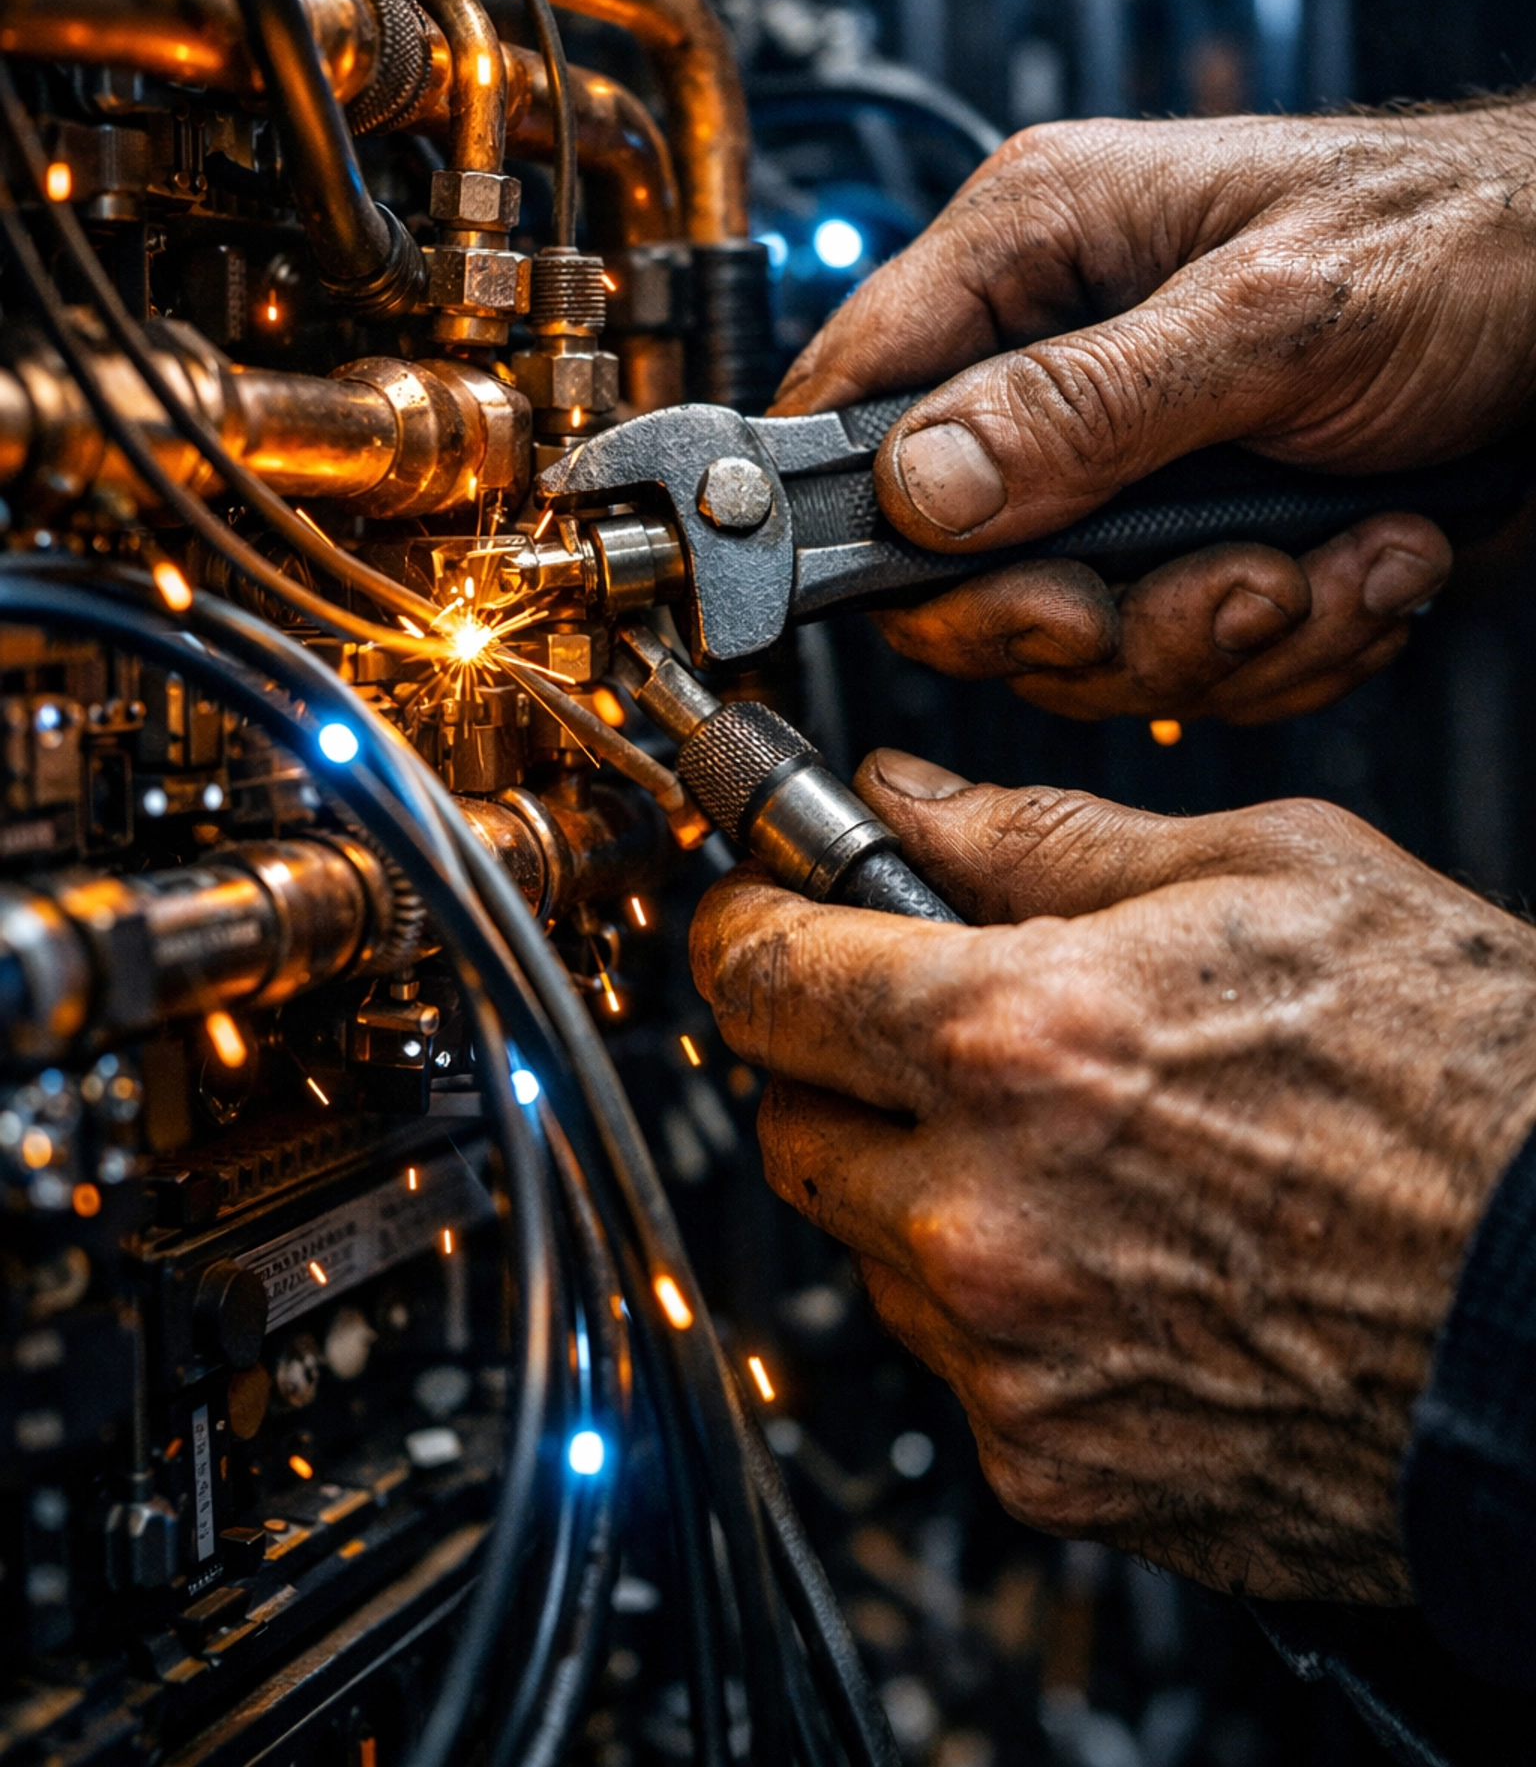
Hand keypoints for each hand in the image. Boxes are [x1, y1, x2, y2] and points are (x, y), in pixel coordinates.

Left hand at [689, 748, 1535, 1600]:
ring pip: (870, 1253)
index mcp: (1017, 1038)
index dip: (750, 929)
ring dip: (926, 1193)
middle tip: (943, 1036)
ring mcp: (1016, 1361)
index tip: (760, 920)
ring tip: (1085, 1156)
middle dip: (838, 1066)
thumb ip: (1043, 838)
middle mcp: (986, 1216)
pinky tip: (1129, 1263)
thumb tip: (908, 802)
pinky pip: (964, 1368)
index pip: (762, 974)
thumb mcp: (1271, 873)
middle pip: (785, 1123)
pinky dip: (1007, 1313)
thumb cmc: (1470, 1088)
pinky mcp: (1061, 1471)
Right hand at [772, 109, 1535, 718]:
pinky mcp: (1193, 539)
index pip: (850, 394)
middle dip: (1090, 617)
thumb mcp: (1274, 319)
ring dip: (1217, 637)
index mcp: (1032, 249)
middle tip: (1211, 596)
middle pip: (953, 563)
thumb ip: (1085, 409)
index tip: (954, 594)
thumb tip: (918, 490)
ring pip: (1073, 634)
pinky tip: (1365, 570)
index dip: (859, 517)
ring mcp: (1124, 462)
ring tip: (1326, 569)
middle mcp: (1055, 360)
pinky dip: (1282, 650)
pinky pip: (1175, 657)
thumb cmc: (1466, 243)